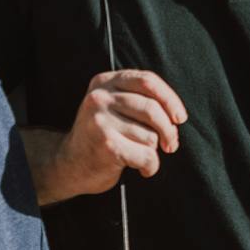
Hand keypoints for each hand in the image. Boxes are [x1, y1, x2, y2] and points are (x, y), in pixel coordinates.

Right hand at [31, 70, 186, 202]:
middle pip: (152, 109)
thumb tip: (177, 115)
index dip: (170, 99)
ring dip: (153, 151)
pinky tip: (142, 169)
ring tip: (141, 156)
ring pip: (150, 135)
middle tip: (171, 144)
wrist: (69, 165)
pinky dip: (151, 166)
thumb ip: (139, 99)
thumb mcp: (114, 107)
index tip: (180, 117)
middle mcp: (99, 98)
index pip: (147, 80)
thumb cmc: (102, 136)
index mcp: (105, 82)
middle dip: (168, 130)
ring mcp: (100, 121)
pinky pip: (146, 155)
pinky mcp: (106, 145)